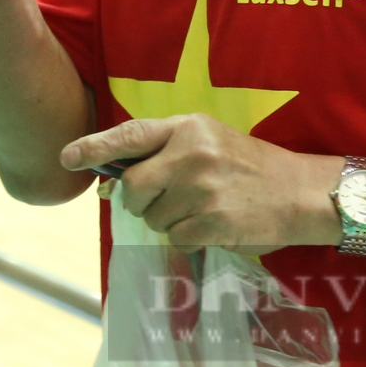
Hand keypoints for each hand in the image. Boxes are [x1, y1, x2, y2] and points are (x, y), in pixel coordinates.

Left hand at [60, 115, 338, 253]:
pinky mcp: (212, 223)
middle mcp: (192, 155)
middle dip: (140, 199)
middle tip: (167, 197)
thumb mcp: (206, 140)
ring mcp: (202, 191)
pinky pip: (174, 238)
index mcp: (187, 128)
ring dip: (167, 219)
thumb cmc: (245, 164)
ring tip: (200, 207)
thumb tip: (109, 181)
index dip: (95, 147)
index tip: (67, 157)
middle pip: (133, 187)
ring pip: (151, 217)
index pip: (131, 135)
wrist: (298, 192)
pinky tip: (211, 223)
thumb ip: (161, 152)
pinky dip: (186, 236)